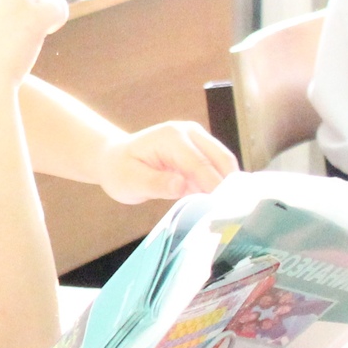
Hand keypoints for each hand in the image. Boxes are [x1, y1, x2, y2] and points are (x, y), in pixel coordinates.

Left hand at [94, 119, 237, 204]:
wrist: (115, 160)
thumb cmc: (120, 171)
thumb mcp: (130, 182)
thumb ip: (156, 183)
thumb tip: (181, 185)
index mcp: (172, 137)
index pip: (200, 164)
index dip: (214, 187)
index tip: (226, 210)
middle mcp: (189, 133)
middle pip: (222, 160)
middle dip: (229, 186)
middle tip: (233, 215)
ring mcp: (198, 139)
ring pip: (225, 164)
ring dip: (229, 186)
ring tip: (228, 212)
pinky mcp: (202, 151)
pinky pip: (219, 169)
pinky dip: (221, 185)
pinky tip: (219, 204)